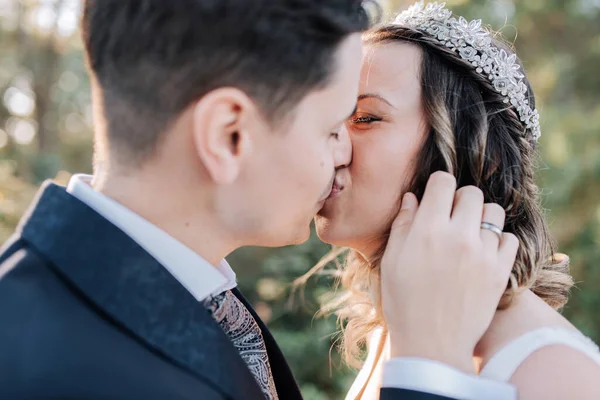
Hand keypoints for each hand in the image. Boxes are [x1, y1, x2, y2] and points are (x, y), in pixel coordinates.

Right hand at [380, 171, 518, 372]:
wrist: (432, 343)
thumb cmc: (404, 302)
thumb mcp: (392, 260)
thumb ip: (403, 224)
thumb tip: (413, 198)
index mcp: (428, 230)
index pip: (443, 182)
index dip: (437, 185)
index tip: (435, 196)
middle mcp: (459, 236)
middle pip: (471, 193)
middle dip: (459, 199)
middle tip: (450, 217)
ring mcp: (483, 253)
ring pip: (493, 212)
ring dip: (481, 216)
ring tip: (469, 233)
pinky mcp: (500, 271)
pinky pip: (510, 239)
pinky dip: (499, 240)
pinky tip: (484, 251)